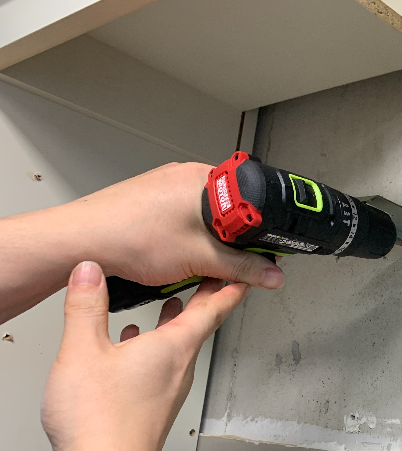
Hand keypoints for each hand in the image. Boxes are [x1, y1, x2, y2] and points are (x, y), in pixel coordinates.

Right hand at [41, 261, 247, 450]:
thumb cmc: (101, 422)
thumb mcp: (83, 350)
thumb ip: (87, 306)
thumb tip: (90, 272)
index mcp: (173, 348)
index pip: (212, 309)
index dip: (228, 287)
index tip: (244, 273)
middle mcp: (179, 369)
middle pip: (199, 325)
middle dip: (205, 298)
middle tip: (213, 279)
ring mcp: (168, 390)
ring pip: (179, 346)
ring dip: (177, 322)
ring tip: (172, 305)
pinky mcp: (155, 407)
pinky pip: (161, 365)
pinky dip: (154, 346)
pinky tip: (133, 347)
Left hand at [65, 162, 283, 289]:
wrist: (82, 241)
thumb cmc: (130, 235)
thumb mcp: (201, 259)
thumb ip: (242, 268)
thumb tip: (270, 273)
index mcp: (205, 179)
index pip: (252, 203)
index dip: (261, 233)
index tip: (263, 255)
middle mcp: (185, 177)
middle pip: (228, 214)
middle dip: (230, 243)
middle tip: (223, 264)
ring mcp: (164, 188)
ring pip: (203, 220)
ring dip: (204, 245)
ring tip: (190, 263)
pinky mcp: (149, 202)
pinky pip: (181, 223)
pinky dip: (184, 242)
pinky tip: (171, 258)